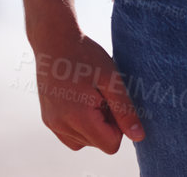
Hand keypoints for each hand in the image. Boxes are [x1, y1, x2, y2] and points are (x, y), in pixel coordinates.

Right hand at [29, 32, 143, 152]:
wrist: (54, 41)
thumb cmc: (86, 56)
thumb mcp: (111, 80)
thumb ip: (125, 111)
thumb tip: (138, 137)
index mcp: (77, 117)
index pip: (110, 145)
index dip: (120, 127)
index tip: (115, 103)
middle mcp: (60, 125)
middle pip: (98, 143)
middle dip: (107, 124)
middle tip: (103, 95)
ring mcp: (52, 124)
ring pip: (84, 142)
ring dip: (94, 125)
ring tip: (93, 96)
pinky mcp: (48, 119)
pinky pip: (70, 136)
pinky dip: (82, 125)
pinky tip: (84, 100)